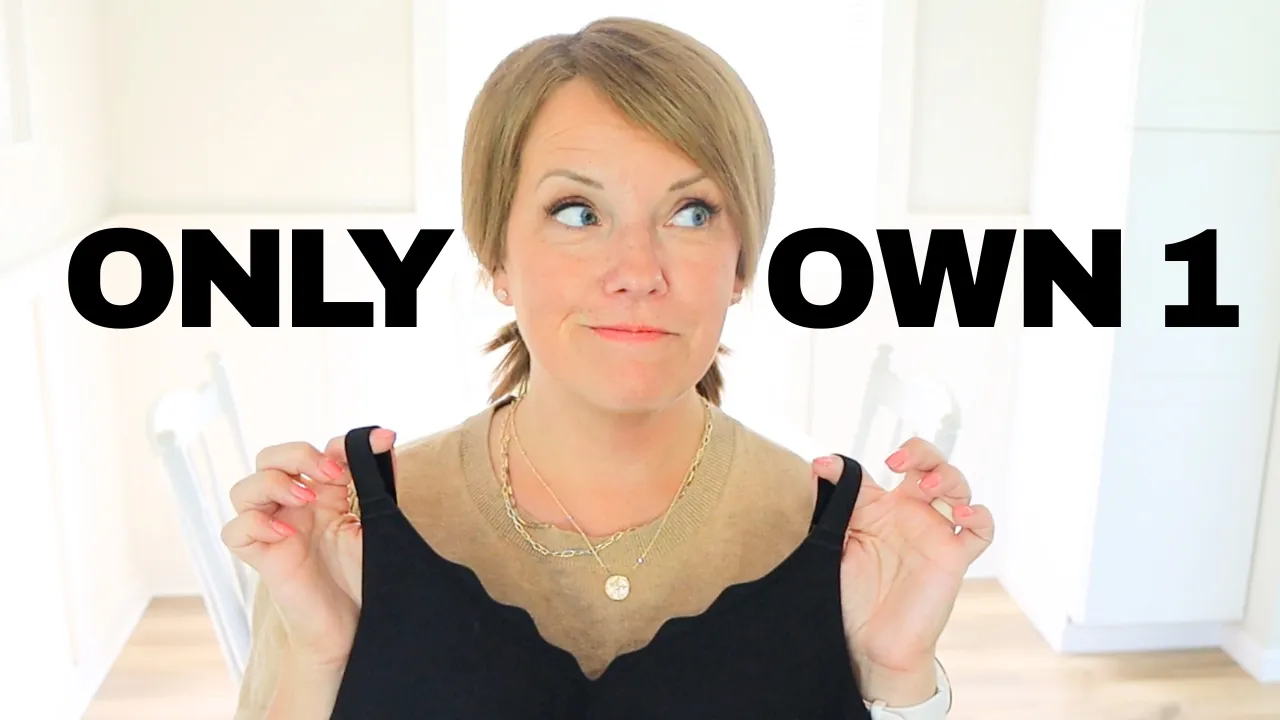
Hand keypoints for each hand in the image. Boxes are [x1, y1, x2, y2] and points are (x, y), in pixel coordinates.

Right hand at [220, 429, 396, 667]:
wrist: (354, 627)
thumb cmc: (363, 578)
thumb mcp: (376, 523)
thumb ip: (376, 482)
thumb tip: (384, 437)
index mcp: (320, 494)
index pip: (313, 451)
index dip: (340, 444)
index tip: (380, 443)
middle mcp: (292, 508)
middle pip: (267, 457)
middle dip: (297, 454)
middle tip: (333, 475)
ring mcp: (274, 531)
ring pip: (242, 489)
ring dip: (273, 483)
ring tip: (308, 499)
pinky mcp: (263, 559)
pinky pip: (234, 531)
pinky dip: (254, 523)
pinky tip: (285, 532)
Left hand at [814, 438, 992, 694]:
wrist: (869, 642)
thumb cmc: (851, 595)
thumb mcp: (833, 544)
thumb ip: (830, 505)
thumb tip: (819, 465)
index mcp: (882, 507)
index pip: (880, 472)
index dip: (857, 462)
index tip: (826, 469)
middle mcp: (911, 513)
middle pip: (930, 464)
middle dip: (920, 452)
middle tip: (896, 463)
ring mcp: (935, 532)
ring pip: (958, 486)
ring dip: (948, 476)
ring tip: (929, 484)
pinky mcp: (954, 557)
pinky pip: (981, 530)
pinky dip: (978, 515)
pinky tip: (961, 514)